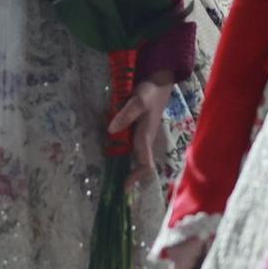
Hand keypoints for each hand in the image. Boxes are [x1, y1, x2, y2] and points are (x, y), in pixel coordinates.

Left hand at [106, 75, 174, 194]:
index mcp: (145, 138)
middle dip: (128, 175)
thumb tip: (111, 131)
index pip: (146, 165)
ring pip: (133, 155)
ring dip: (123, 163)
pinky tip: (108, 147)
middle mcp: (144, 140)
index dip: (136, 178)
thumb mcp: (138, 102)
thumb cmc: (151, 93)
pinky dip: (119, 148)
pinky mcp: (137, 128)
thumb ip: (125, 116)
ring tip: (108, 170)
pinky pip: (128, 144)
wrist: (159, 82)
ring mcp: (141, 135)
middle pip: (139, 164)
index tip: (124, 187)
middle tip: (111, 182)